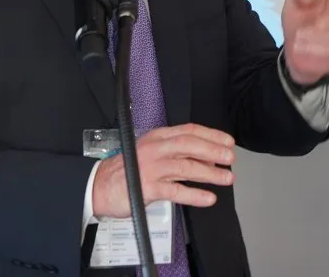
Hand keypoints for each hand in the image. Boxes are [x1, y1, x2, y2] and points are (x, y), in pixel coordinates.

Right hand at [91, 123, 235, 218]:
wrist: (98, 187)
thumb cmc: (127, 170)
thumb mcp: (151, 153)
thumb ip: (176, 153)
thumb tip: (207, 157)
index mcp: (157, 137)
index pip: (188, 130)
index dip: (211, 135)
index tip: (228, 141)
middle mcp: (154, 149)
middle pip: (189, 145)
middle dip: (213, 150)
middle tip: (230, 158)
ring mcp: (151, 168)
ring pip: (186, 167)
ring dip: (210, 173)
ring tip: (226, 178)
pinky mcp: (147, 188)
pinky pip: (175, 191)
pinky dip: (194, 194)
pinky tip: (208, 198)